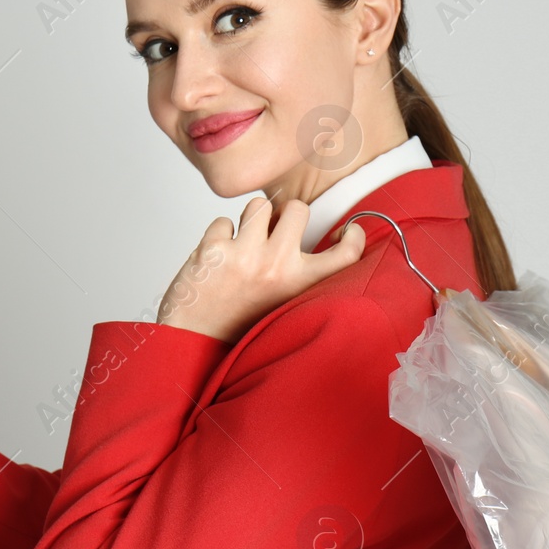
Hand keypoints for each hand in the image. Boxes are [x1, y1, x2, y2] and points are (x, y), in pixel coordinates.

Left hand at [155, 196, 366, 344]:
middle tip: (273, 236)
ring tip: (243, 246)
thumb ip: (301, 276)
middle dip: (285, 216)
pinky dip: (219, 236)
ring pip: (259, 206)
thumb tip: (318, 236)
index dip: (354, 236)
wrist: (193, 343)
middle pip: (298, 208)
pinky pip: (223, 220)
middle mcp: (277, 267)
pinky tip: (217, 259)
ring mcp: (245, 255)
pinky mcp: (214, 249)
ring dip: (251, 221)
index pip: (347, 254)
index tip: (346, 232)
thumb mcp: (284, 305)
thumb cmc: (239, 326)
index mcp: (301, 285)